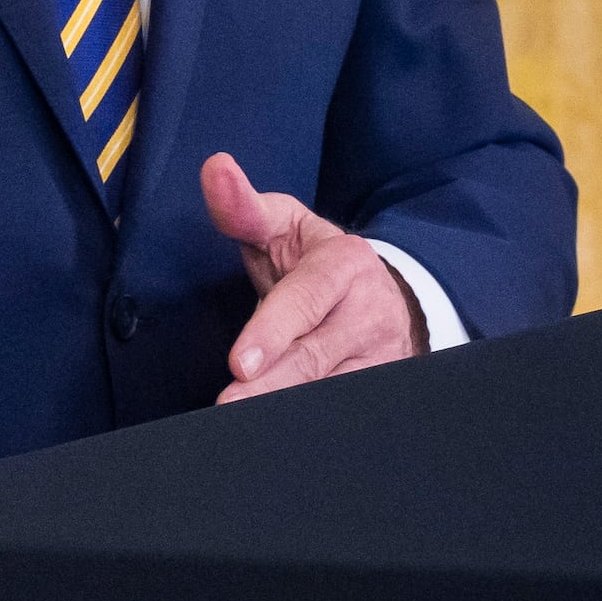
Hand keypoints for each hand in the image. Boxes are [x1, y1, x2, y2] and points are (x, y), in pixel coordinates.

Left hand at [203, 150, 423, 402]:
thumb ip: (244, 207)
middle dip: (271, 385)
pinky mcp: (380, 384)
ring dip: (286, 408)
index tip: (241, 363)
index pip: (306, 301)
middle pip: (316, 356)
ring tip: (245, 422)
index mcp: (345, 265)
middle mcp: (369, 312)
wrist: (386, 294)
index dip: (273, 332)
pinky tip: (274, 432)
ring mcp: (379, 354)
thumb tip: (215, 168)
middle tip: (230, 403)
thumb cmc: (315, 260)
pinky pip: (343, 409)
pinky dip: (308, 421)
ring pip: (331, 390)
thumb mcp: (284, 225)